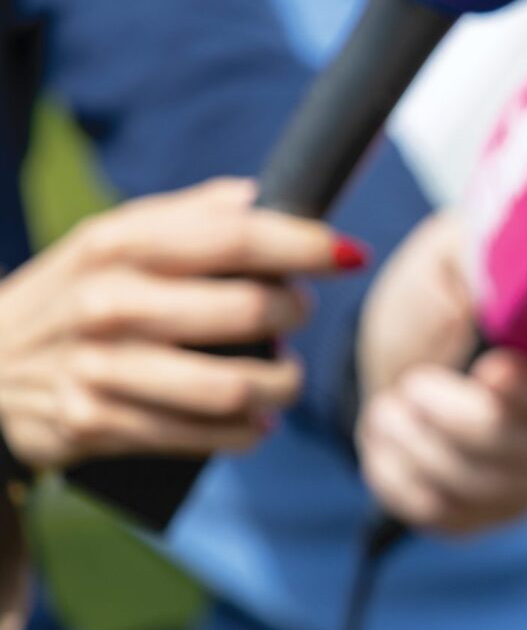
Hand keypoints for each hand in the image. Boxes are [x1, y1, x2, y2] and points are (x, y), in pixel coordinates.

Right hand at [0, 179, 357, 468]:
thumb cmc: (75, 294)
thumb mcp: (111, 240)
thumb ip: (190, 215)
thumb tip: (266, 194)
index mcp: (119, 244)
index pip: (234, 238)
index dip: (304, 245)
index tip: (348, 254)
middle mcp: (108, 303)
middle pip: (247, 311)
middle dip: (292, 315)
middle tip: (294, 314)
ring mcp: (100, 367)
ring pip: (233, 385)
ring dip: (280, 384)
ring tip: (285, 377)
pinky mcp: (94, 423)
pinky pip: (201, 436)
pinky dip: (244, 432)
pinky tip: (255, 421)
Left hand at [355, 213, 526, 532]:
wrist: (410, 343)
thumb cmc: (442, 290)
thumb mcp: (456, 257)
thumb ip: (488, 265)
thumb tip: (511, 281)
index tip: (486, 371)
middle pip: (518, 446)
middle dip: (447, 418)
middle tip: (410, 385)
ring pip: (479, 486)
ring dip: (416, 448)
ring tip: (388, 408)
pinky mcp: (497, 507)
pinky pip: (448, 516)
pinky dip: (401, 481)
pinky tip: (387, 442)